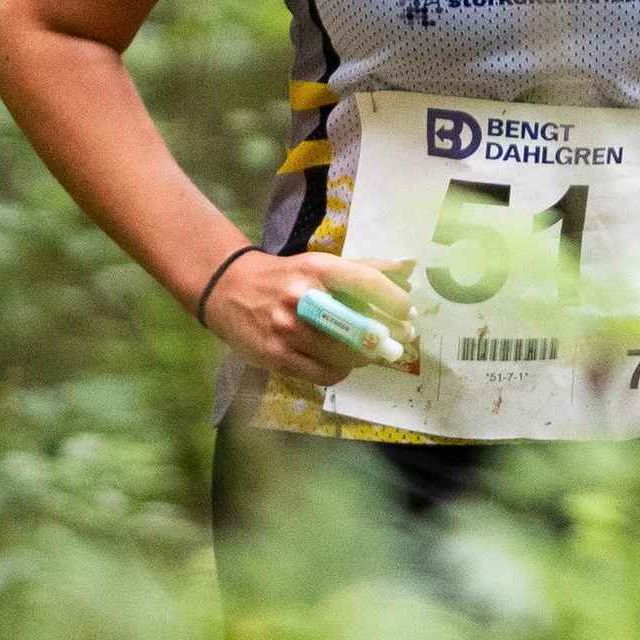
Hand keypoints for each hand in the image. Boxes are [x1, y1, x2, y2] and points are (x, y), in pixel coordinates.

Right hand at [203, 251, 415, 384]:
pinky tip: (339, 363)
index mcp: (318, 268)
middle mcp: (303, 297)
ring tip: (366, 351)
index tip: (408, 312)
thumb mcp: (321, 265)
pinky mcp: (277, 356)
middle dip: (388, 337)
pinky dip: (340, 371)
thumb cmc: (286, 277)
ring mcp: (288, 329)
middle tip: (400, 340)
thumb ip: (366, 268)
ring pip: (346, 356)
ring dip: (365, 357)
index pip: (367, 282)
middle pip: (360, 326)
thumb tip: (410, 267)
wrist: (229, 290)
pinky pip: (325, 374)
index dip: (395, 300)